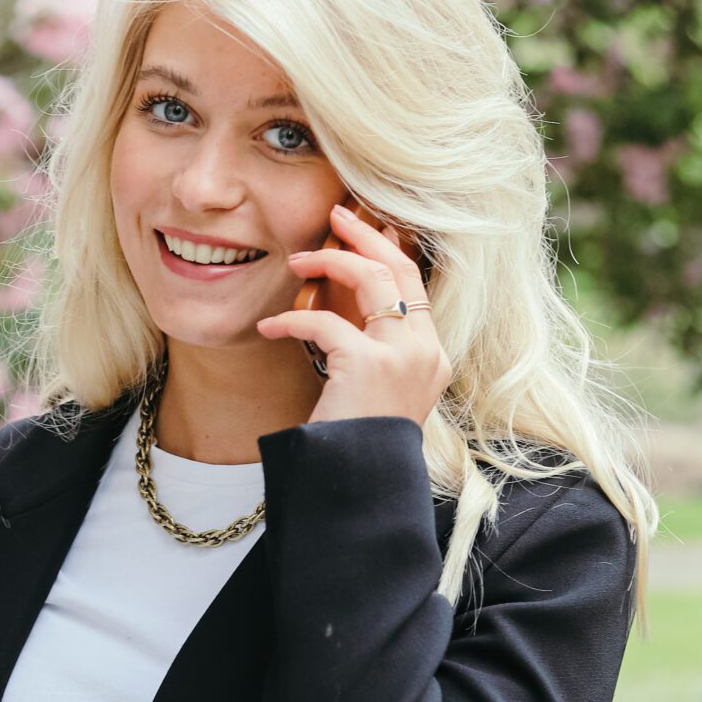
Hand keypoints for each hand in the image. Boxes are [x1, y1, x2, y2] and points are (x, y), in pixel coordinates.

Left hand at [257, 203, 450, 425]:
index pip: (415, 287)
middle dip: (366, 235)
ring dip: (330, 260)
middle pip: (400, 269)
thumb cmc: (360, 445)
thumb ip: (375, 356)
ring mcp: (401, 356)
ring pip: (371, 280)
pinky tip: (269, 328)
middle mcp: (426, 351)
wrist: (359, 485)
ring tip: (297, 260)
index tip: (359, 231)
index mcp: (432, 356)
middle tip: (335, 216)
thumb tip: (343, 320)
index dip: (387, 252)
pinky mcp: (368, 365)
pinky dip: (291, 319)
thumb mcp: (380, 395)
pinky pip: (324, 321)